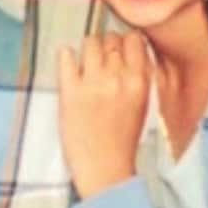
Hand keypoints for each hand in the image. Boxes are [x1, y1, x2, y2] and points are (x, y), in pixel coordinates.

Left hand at [57, 30, 150, 197]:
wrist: (104, 169)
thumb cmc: (122, 141)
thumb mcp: (142, 105)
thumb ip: (138, 77)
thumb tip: (130, 51)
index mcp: (139, 81)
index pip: (134, 39)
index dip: (125, 42)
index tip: (119, 49)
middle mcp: (117, 78)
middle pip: (111, 39)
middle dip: (106, 46)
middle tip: (101, 61)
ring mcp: (92, 83)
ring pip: (90, 42)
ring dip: (88, 50)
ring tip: (86, 64)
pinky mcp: (70, 92)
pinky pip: (66, 57)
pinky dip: (66, 56)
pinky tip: (69, 65)